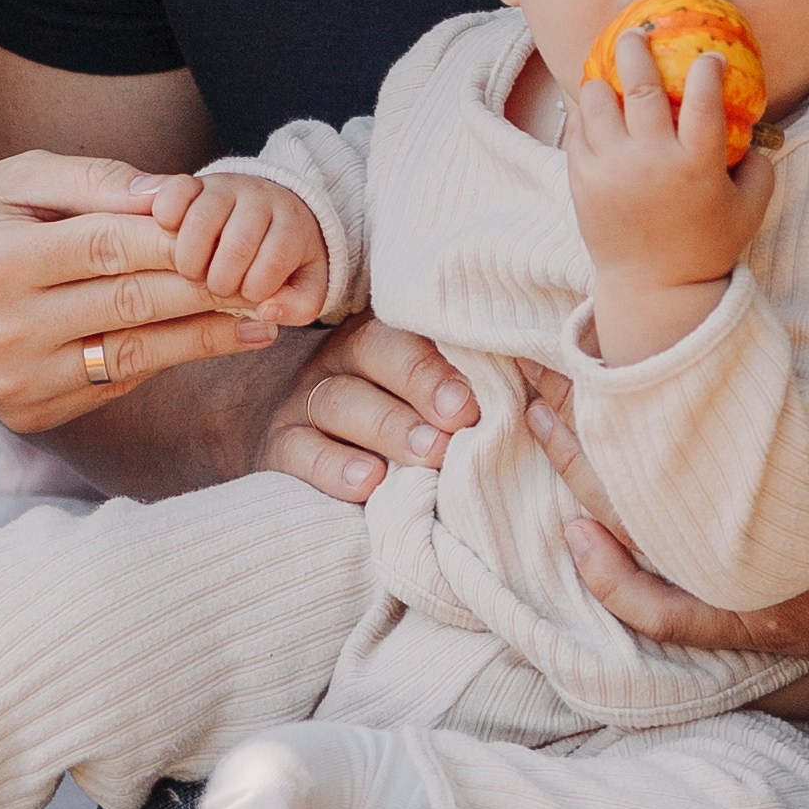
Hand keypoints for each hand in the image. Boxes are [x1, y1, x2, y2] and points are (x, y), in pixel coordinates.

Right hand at [0, 154, 282, 433]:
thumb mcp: (20, 177)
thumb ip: (99, 181)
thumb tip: (179, 193)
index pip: (109, 247)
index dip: (180, 240)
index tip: (238, 232)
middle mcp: (2, 327)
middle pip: (131, 304)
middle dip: (209, 288)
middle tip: (273, 279)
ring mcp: (14, 380)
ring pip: (135, 354)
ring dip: (206, 336)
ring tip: (261, 320)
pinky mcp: (29, 413)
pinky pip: (116, 381)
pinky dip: (164, 358)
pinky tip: (205, 337)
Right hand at [142, 170, 329, 324]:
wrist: (275, 207)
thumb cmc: (288, 256)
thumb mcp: (307, 284)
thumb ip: (299, 305)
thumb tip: (267, 310)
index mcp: (291, 224)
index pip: (274, 259)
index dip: (255, 287)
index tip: (248, 294)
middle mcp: (259, 199)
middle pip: (237, 244)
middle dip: (222, 280)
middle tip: (217, 288)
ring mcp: (224, 187)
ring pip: (201, 221)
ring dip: (190, 260)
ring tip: (194, 273)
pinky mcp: (193, 183)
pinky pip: (175, 192)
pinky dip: (167, 216)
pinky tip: (171, 237)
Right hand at [258, 313, 480, 504]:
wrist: (312, 450)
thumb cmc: (400, 424)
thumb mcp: (427, 398)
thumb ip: (463, 391)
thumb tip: (526, 403)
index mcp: (385, 333)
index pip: (409, 327)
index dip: (440, 360)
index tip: (474, 399)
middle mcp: (341, 357)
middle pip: (372, 351)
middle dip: (420, 383)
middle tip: (459, 420)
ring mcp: (306, 400)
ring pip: (339, 400)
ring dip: (387, 426)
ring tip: (428, 454)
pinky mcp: (282, 445)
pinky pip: (301, 450)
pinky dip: (333, 466)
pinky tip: (368, 481)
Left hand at [530, 186, 808, 678]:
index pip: (712, 409)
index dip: (645, 369)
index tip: (593, 327)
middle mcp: (776, 526)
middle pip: (652, 470)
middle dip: (588, 422)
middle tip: (534, 378)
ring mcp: (765, 579)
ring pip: (647, 535)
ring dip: (588, 482)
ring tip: (539, 429)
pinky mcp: (766, 619)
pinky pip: (674, 616)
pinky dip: (620, 585)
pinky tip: (579, 545)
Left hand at [567, 33, 772, 364]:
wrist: (653, 287)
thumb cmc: (707, 246)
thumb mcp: (750, 210)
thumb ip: (760, 168)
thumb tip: (759, 131)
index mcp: (697, 166)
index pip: (705, 99)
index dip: (707, 69)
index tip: (708, 56)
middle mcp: (651, 161)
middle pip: (640, 88)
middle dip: (636, 51)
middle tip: (636, 33)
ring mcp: (611, 169)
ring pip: (597, 103)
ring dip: (602, 80)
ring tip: (608, 72)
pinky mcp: (581, 180)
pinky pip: (576, 130)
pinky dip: (583, 112)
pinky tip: (592, 104)